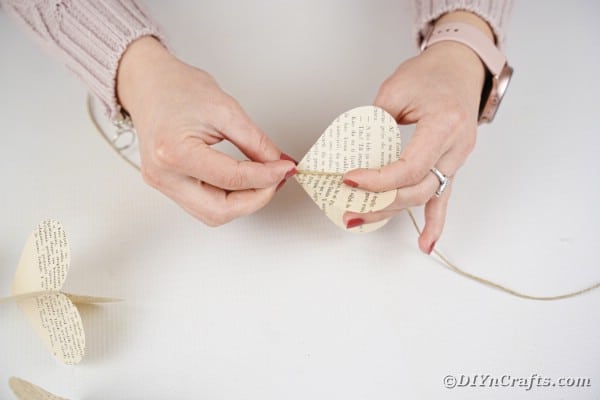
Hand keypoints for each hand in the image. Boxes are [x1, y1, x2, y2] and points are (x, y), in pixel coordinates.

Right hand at [116, 37, 295, 225]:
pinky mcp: (168, 186)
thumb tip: (278, 164)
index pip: (231, 179)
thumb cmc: (177, 88)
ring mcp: (163, 184)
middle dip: (255, 199)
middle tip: (276, 179)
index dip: (266, 177)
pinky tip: (244, 182)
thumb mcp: (225, 109)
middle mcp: (164, 176)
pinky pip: (204, 205)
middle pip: (219, 211)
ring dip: (243, 202)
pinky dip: (229, 198)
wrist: (147, 83)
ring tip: (262, 180)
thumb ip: (255, 142)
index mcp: (174, 152)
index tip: (285, 168)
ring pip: (212, 214)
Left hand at [342, 12, 491, 252]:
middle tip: (348, 207)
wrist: (460, 67)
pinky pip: (443, 198)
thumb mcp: (395, 89)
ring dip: (393, 212)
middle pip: (417, 189)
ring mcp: (456, 159)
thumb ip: (374, 122)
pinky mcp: (451, 165)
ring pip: (425, 196)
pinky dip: (435, 223)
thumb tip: (352, 154)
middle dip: (380, 202)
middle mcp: (456, 147)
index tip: (349, 180)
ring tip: (361, 218)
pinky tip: (426, 244)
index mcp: (444, 125)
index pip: (409, 167)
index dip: (377, 180)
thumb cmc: (432, 73)